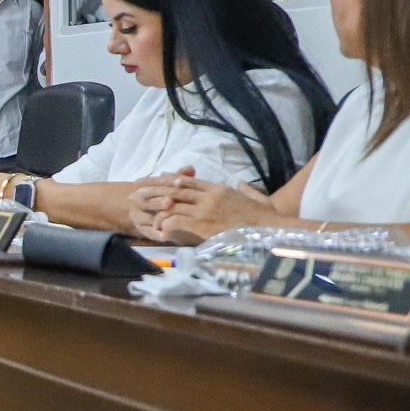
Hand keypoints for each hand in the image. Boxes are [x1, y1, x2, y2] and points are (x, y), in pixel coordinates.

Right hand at [125, 171, 190, 239]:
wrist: (142, 209)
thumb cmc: (162, 193)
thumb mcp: (169, 183)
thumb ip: (180, 176)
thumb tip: (190, 168)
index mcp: (144, 186)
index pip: (153, 183)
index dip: (166, 182)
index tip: (178, 182)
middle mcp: (137, 200)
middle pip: (147, 200)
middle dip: (158, 201)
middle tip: (169, 202)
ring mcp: (138, 216)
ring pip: (147, 217)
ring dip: (159, 219)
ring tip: (171, 220)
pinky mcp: (141, 229)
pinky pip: (147, 233)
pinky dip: (156, 234)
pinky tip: (166, 236)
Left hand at [143, 173, 284, 243]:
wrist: (274, 231)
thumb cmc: (269, 218)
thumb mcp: (258, 198)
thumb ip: (247, 190)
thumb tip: (242, 184)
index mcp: (220, 189)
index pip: (188, 181)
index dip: (169, 180)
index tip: (154, 179)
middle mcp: (210, 197)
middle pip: (174, 190)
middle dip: (153, 191)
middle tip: (135, 192)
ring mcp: (205, 210)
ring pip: (172, 205)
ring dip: (156, 210)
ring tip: (142, 213)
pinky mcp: (203, 225)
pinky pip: (176, 221)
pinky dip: (165, 225)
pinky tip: (158, 229)